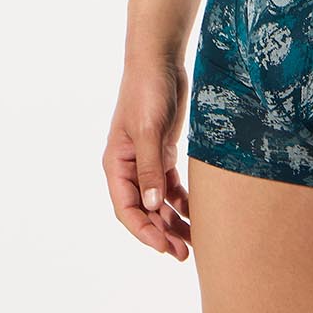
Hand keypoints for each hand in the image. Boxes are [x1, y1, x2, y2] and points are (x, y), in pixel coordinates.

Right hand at [102, 55, 191, 260]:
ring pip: (159, 201)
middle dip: (162, 233)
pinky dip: (181, 200)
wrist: (160, 59)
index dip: (144, 231)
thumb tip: (151, 207)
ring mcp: (147, 159)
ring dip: (173, 220)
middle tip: (184, 253)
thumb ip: (150, 168)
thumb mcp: (149, 130)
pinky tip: (196, 212)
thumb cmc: (147, 90)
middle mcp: (129, 166)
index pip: (127, 208)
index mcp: (117, 164)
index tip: (164, 246)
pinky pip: (170, 185)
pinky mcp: (163, 150)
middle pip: (144, 210)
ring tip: (193, 242)